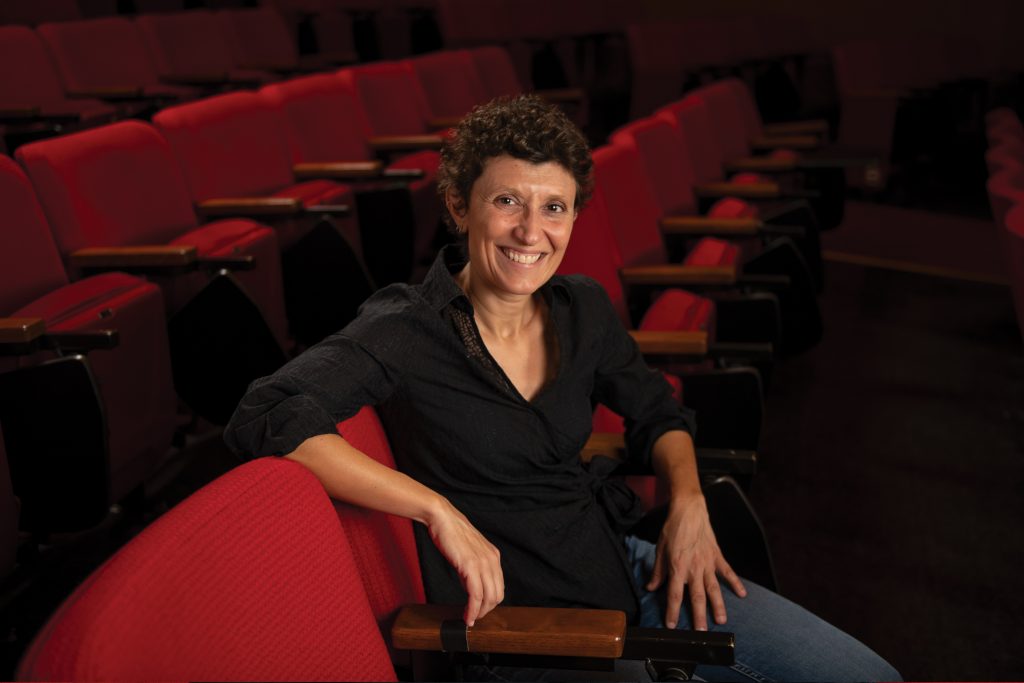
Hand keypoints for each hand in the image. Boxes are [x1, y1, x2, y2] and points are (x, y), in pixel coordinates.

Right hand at [426, 499, 504, 626]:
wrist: (443, 519)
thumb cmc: (452, 534)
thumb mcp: (469, 553)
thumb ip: (474, 568)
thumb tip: (470, 587)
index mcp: (494, 557)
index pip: (499, 587)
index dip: (490, 603)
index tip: (480, 611)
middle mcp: (492, 560)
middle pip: (497, 595)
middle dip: (486, 611)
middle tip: (474, 618)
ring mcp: (483, 563)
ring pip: (488, 597)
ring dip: (479, 613)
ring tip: (469, 619)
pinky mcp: (470, 566)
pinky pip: (476, 595)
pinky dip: (472, 609)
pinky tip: (467, 615)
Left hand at [645, 494, 745, 630]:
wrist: (689, 510)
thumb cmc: (673, 528)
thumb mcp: (659, 549)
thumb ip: (657, 571)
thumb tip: (651, 587)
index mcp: (677, 566)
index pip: (674, 594)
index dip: (673, 611)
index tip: (672, 625)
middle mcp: (693, 568)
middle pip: (696, 596)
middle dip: (698, 615)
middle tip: (701, 631)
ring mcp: (707, 562)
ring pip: (714, 588)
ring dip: (718, 605)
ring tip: (721, 621)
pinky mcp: (717, 556)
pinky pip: (728, 572)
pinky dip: (735, 582)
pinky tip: (742, 594)